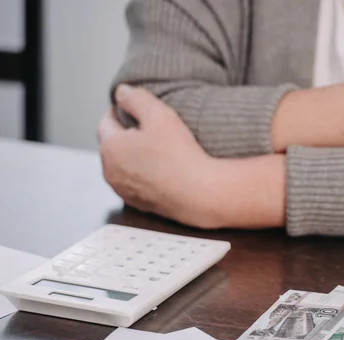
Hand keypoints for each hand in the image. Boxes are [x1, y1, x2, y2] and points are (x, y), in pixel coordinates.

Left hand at [98, 85, 211, 221]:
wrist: (198, 193)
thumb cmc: (179, 156)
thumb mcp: (159, 115)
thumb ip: (136, 98)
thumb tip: (122, 92)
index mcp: (110, 147)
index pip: (106, 121)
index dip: (120, 110)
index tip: (133, 107)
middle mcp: (110, 171)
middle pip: (113, 145)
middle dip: (127, 134)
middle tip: (151, 128)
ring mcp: (123, 190)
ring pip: (124, 165)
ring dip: (135, 156)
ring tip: (159, 150)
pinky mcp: (138, 204)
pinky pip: (136, 182)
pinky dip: (145, 174)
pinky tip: (164, 170)